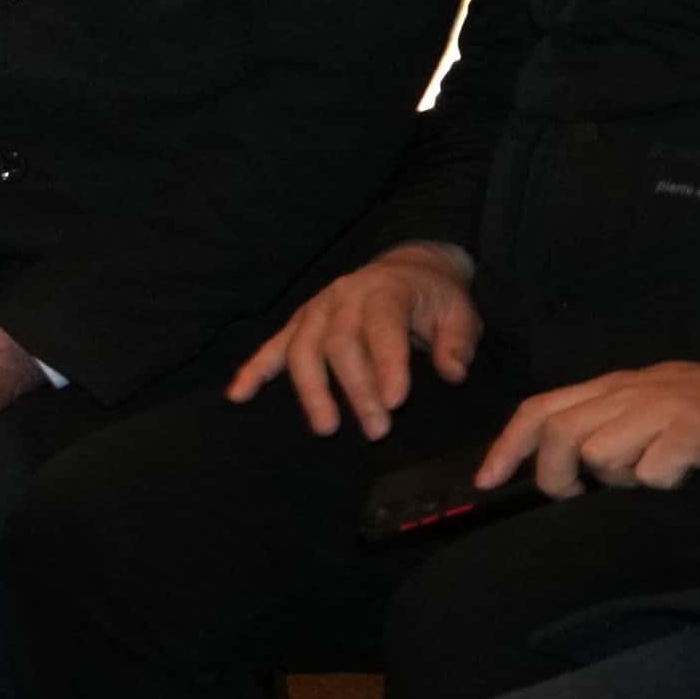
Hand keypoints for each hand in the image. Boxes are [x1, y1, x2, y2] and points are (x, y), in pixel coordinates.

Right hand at [232, 245, 481, 439]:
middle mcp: (344, 296)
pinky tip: (239, 394)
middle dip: (356, 389)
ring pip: (303, 349)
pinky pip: (273, 346)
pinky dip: (254, 370)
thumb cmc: (434, 298)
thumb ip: (458, 342)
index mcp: (385, 289)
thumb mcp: (460, 313)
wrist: (408, 268)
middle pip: (339, 344)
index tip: (397, 401)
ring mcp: (315, 309)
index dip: (387, 364)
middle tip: (377, 429)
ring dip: (312, 390)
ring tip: (326, 427)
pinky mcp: (299, 323)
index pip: (381, 327)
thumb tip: (453, 372)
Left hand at [478, 358, 699, 499]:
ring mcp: (664, 408)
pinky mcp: (697, 430)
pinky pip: (654, 468)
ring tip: (651, 472)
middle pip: (559, 434)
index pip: (539, 409)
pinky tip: (684, 474)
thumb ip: (609, 427)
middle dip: (556, 474)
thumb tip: (562, 464)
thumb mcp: (651, 410)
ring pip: (601, 453)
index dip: (506, 446)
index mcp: (614, 387)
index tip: (485, 481)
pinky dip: (660, 481)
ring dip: (617, 477)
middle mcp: (630, 391)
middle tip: (578, 492)